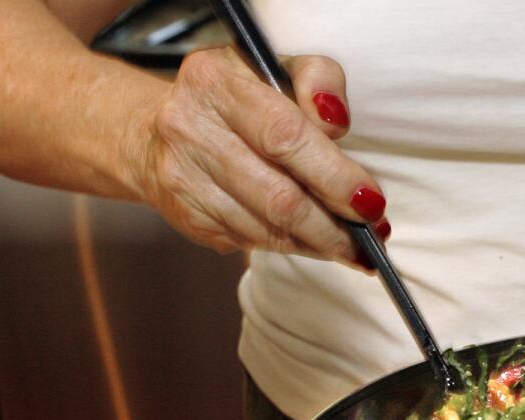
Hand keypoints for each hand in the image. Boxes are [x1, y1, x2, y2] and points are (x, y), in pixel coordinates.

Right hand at [128, 47, 388, 270]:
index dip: (334, 175)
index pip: (286, 136)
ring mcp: (183, 180)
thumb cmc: (233, 98)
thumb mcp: (275, 68)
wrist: (153, 131)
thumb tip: (337, 124)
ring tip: (353, 246)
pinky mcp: (187, 218)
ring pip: (268, 229)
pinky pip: (252, 242)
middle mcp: (190, 130)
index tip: (371, 201)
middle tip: (371, 237)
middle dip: (334, 224)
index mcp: (215, 83)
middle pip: (279, 196)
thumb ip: (317, 80)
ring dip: (319, 243)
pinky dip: (292, 246)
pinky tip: (316, 243)